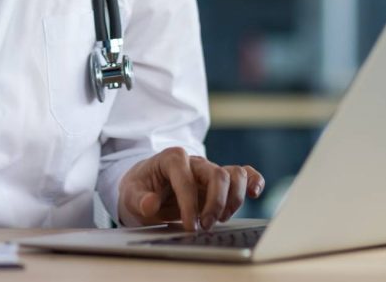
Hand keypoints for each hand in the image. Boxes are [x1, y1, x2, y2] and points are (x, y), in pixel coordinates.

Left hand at [118, 147, 264, 231]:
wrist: (147, 187)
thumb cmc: (141, 189)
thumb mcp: (131, 195)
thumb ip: (139, 199)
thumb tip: (149, 204)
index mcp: (172, 159)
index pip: (186, 178)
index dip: (189, 204)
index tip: (190, 227)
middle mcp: (195, 161)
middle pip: (217, 174)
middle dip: (215, 204)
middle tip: (206, 226)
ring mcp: (209, 170)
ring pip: (234, 175)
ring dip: (233, 199)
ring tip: (220, 219)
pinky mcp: (220, 181)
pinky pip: (243, 174)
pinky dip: (253, 181)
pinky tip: (254, 193)